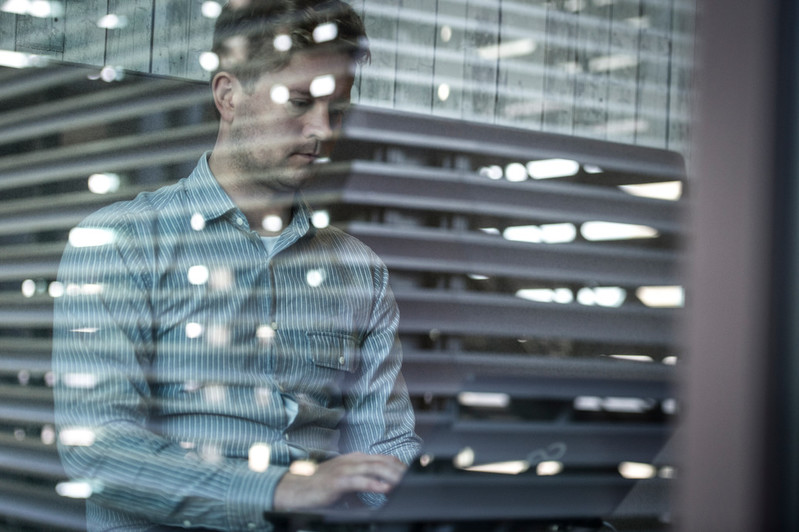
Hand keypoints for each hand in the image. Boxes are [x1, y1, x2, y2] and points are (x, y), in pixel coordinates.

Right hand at [273, 453, 405, 510]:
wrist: (298, 488)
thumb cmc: (321, 486)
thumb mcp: (345, 481)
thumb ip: (362, 481)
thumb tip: (380, 488)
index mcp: (354, 458)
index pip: (382, 458)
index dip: (398, 463)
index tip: (412, 471)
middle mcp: (351, 460)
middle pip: (382, 461)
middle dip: (400, 468)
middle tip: (414, 476)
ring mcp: (345, 469)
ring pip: (374, 468)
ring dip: (391, 475)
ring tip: (405, 481)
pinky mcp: (338, 481)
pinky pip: (360, 481)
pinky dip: (375, 483)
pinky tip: (386, 488)